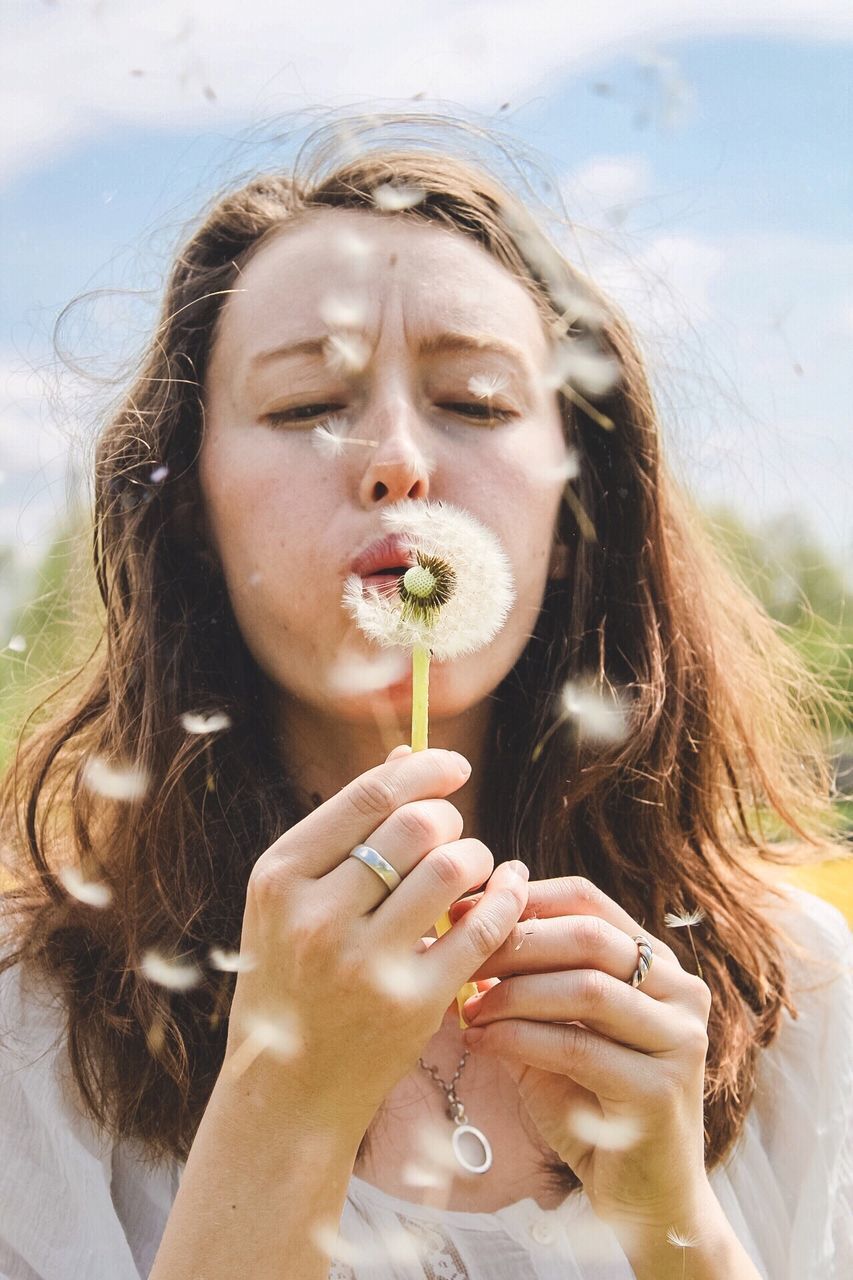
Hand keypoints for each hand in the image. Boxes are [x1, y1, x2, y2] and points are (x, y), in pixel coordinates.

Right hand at [225, 747, 528, 1142]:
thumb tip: (406, 753)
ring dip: (475, 856)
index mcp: (279, 878)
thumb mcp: (293, 899)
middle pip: (415, 825)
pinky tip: (508, 889)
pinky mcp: (412, 1004)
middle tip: (452, 834)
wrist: (288, 1089)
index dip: (423, 769)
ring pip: (452, 868)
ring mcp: (364, 964)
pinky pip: (481, 927)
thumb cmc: (292, 977)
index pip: (367, 796)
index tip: (454, 766)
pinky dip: (505, 897)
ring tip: (470, 868)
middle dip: (449, 818)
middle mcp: (316, 917)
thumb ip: (346, 828)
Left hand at [449, 874, 712, 1229]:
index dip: (523, 897)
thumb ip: (525, 983)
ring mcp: (679, 1039)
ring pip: (587, 987)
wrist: (642, 1200)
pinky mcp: (661, 1090)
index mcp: (658, 964)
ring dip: (514, 993)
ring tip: (467, 1008)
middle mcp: (681, 991)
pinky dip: (519, 1039)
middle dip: (515, 942)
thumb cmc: (591, 1106)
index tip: (464, 911)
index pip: (589, 900)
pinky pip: (578, 1046)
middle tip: (459, 956)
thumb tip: (461, 929)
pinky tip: (481, 1043)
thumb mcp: (555, 1029)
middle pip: (590, 936)